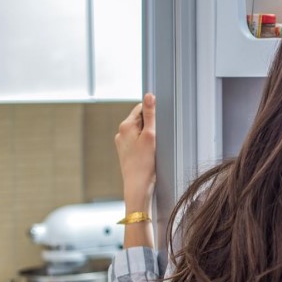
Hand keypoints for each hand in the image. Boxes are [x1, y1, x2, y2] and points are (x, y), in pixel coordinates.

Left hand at [115, 93, 155, 210]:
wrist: (137, 186)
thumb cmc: (145, 163)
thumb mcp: (151, 135)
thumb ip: (150, 114)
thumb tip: (149, 95)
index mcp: (125, 126)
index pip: (141, 108)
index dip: (152, 114)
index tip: (160, 124)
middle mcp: (121, 133)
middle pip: (140, 120)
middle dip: (151, 126)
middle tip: (158, 139)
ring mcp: (122, 143)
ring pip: (139, 132)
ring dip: (149, 136)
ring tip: (153, 149)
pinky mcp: (126, 152)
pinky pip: (137, 142)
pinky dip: (145, 145)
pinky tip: (150, 154)